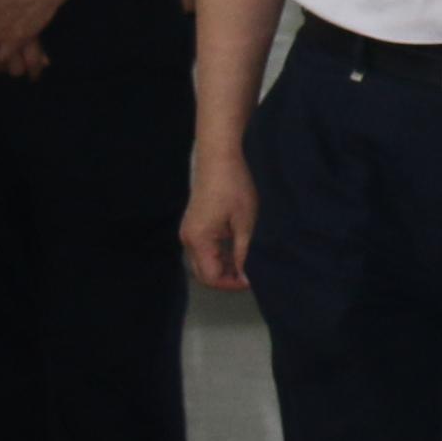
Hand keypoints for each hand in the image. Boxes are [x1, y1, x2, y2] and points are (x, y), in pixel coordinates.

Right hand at [182, 143, 258, 293]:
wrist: (218, 157)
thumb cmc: (234, 187)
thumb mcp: (245, 222)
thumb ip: (243, 252)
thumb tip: (246, 275)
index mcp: (199, 240)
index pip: (211, 277)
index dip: (231, 283)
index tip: (253, 280)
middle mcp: (188, 239)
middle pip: (204, 273)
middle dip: (226, 278)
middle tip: (250, 275)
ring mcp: (189, 231)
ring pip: (203, 261)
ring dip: (223, 266)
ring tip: (247, 263)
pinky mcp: (193, 224)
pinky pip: (204, 249)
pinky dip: (218, 254)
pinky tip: (237, 250)